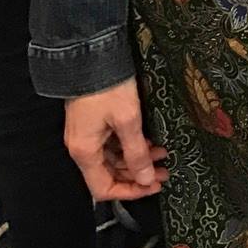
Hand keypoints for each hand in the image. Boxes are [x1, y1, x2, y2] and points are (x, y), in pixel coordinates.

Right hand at [64, 80, 167, 201]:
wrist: (92, 55)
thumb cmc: (108, 87)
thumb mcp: (128, 120)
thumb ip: (137, 152)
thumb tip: (145, 179)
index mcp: (85, 152)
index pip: (103, 188)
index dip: (130, 192)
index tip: (153, 187)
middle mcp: (83, 147)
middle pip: (109, 174)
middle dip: (138, 175)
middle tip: (164, 171)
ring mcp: (87, 134)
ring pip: (113, 158)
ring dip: (137, 159)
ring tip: (163, 154)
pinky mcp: (94, 122)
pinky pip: (112, 143)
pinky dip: (131, 146)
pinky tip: (150, 140)